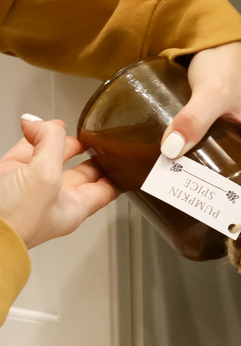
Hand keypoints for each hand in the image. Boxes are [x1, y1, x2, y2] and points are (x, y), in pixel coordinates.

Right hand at [0, 116, 117, 248]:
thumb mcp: (45, 176)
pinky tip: (31, 125)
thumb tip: (46, 124)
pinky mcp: (8, 177)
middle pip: (80, 171)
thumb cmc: (13, 221)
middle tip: (95, 136)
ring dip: (54, 139)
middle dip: (88, 152)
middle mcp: (54, 198)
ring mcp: (31, 187)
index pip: (106, 188)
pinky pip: (24, 152)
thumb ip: (53, 144)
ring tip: (56, 125)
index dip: (117, 172)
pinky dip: (29, 137)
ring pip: (50, 158)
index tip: (125, 157)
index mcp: (75, 208)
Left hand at [159, 41, 240, 227]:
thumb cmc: (229, 63)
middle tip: (227, 234)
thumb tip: (172, 148)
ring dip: (230, 203)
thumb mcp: (213, 91)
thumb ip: (193, 118)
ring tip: (207, 219)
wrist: (217, 40)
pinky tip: (193, 190)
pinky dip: (214, 184)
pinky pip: (226, 170)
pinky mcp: (227, 140)